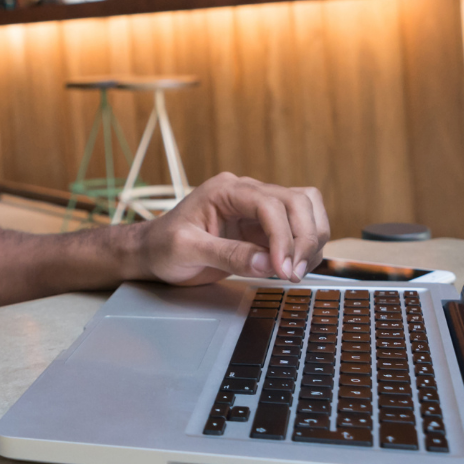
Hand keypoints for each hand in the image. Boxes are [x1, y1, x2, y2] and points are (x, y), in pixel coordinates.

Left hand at [136, 172, 329, 285]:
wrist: (153, 252)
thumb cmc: (163, 247)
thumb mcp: (187, 251)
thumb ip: (227, 255)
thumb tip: (267, 264)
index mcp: (225, 190)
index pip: (270, 204)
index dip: (283, 236)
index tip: (283, 268)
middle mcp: (246, 193)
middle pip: (297, 202)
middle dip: (303, 238)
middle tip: (292, 274)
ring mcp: (257, 209)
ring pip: (306, 210)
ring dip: (311, 241)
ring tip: (294, 272)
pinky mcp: (264, 228)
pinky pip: (299, 229)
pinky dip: (306, 248)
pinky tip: (292, 268)